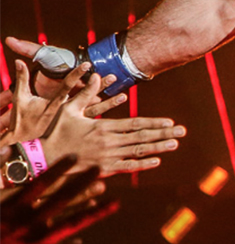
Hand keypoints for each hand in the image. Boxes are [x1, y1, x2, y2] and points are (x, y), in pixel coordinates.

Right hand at [0, 60, 121, 146]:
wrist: (23, 145)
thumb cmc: (22, 120)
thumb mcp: (21, 99)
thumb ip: (22, 79)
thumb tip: (18, 60)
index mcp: (52, 103)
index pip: (66, 86)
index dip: (76, 75)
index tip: (88, 64)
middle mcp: (64, 112)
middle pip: (85, 98)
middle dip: (99, 88)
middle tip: (113, 76)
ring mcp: (71, 122)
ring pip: (94, 111)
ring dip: (109, 103)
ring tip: (123, 95)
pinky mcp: (77, 128)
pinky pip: (95, 120)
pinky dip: (107, 116)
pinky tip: (120, 114)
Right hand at [0, 154, 116, 243]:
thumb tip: (9, 149)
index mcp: (11, 211)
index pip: (38, 184)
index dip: (57, 169)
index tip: (75, 156)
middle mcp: (27, 225)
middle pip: (61, 199)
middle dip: (82, 183)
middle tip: (100, 169)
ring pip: (71, 225)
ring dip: (95, 213)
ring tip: (115, 202)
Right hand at [42, 73, 185, 176]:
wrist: (43, 158)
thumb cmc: (56, 131)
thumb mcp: (69, 109)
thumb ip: (85, 93)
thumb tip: (95, 74)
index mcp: (103, 127)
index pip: (135, 124)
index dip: (154, 123)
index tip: (170, 122)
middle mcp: (108, 142)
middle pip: (142, 138)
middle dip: (164, 134)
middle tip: (182, 132)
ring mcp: (107, 157)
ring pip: (137, 152)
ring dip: (158, 148)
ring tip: (175, 144)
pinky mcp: (103, 169)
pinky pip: (126, 167)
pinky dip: (142, 164)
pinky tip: (156, 161)